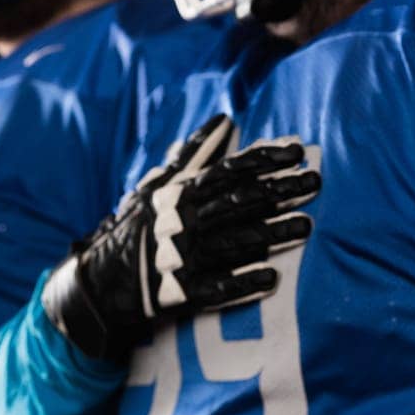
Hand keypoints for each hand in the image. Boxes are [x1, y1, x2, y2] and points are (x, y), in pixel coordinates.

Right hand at [43, 113, 319, 361]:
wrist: (98, 284)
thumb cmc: (138, 228)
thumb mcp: (159, 186)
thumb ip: (194, 154)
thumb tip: (224, 119)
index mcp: (180, 194)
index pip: (229, 171)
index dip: (264, 160)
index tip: (297, 151)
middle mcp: (183, 222)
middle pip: (239, 202)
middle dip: (280, 191)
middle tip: (316, 182)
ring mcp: (182, 258)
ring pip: (235, 242)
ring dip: (273, 233)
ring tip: (308, 226)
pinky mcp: (179, 294)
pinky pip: (215, 289)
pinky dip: (243, 283)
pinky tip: (273, 279)